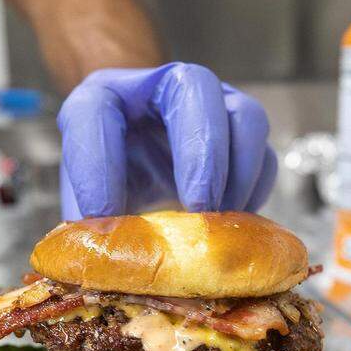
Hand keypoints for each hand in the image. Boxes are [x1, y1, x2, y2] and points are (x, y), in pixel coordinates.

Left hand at [57, 62, 276, 219]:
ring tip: (218, 219)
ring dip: (239, 173)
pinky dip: (253, 192)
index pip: (94, 110)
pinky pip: (266, 155)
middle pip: (195, 86)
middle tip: (198, 207)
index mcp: (102, 98)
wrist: (131, 168)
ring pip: (246, 117)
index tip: (102, 214)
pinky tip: (231, 225)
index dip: (96, 164)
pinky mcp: (242, 136)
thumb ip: (90, 228)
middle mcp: (161, 89)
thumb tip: (104, 264)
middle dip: (202, 151)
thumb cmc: (104, 183)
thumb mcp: (85, 203)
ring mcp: (212, 106)